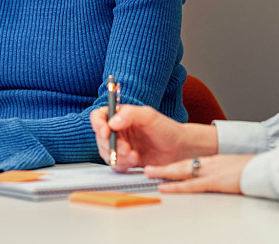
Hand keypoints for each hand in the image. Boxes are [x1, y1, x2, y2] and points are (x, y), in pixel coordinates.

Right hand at [89, 104, 216, 170]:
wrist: (180, 149)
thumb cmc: (167, 129)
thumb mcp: (149, 116)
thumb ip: (130, 114)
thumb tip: (112, 122)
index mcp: (121, 116)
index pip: (99, 116)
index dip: (98, 124)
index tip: (105, 131)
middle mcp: (119, 130)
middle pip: (100, 137)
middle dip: (111, 144)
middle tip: (124, 148)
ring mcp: (121, 146)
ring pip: (106, 152)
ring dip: (118, 155)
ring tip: (134, 155)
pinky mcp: (126, 160)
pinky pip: (115, 164)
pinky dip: (122, 164)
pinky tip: (135, 160)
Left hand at [144, 154, 252, 193]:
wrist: (264, 170)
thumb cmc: (253, 171)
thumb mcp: (234, 169)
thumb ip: (221, 172)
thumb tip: (214, 178)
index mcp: (214, 161)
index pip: (189, 162)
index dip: (174, 165)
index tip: (161, 167)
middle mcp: (209, 163)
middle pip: (181, 164)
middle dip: (163, 167)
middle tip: (147, 168)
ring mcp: (211, 171)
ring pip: (182, 171)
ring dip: (164, 172)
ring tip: (149, 173)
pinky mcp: (215, 181)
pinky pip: (191, 184)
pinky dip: (176, 186)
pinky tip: (165, 187)